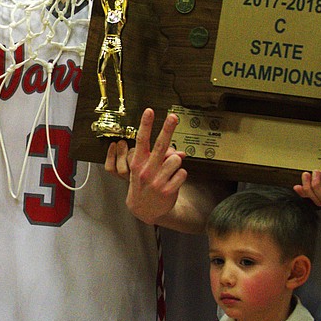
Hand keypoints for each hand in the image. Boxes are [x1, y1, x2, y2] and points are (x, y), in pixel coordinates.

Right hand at [122, 108, 187, 224]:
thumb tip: (180, 153)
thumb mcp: (145, 169)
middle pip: (160, 146)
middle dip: (167, 129)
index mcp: (138, 162)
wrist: (143, 210)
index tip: (149, 111)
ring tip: (169, 170)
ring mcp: (157, 181)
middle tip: (173, 116)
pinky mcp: (168, 190)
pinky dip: (181, 174)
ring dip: (176, 162)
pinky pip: (183, 173)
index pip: (142, 140)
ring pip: (176, 160)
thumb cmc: (144, 184)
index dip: (145, 124)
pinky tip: (173, 180)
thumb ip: (160, 157)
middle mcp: (146, 170)